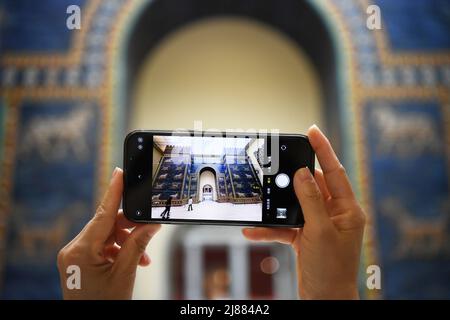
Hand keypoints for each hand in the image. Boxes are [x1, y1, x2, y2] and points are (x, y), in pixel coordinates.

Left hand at [57, 168, 160, 298]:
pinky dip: (119, 250)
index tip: (120, 172)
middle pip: (107, 225)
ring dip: (127, 242)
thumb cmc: (104, 304)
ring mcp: (75, 255)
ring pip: (107, 236)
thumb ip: (138, 245)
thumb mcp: (125, 273)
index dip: (113, 192)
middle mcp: (73, 249)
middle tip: (150, 231)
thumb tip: (152, 223)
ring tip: (142, 258)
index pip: (102, 215)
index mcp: (80, 250)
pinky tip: (134, 261)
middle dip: (130, 229)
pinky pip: (102, 246)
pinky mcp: (79, 260)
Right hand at [243, 125, 364, 298]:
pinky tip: (254, 230)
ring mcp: (319, 225)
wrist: (324, 300)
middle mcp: (335, 214)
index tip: (311, 131)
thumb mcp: (320, 231)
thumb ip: (311, 199)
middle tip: (279, 164)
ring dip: (279, 204)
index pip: (335, 171)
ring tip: (264, 197)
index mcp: (348, 210)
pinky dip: (271, 227)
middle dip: (294, 177)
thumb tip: (302, 173)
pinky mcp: (305, 236)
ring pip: (297, 204)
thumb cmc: (331, 270)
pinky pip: (286, 225)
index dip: (323, 149)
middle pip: (313, 185)